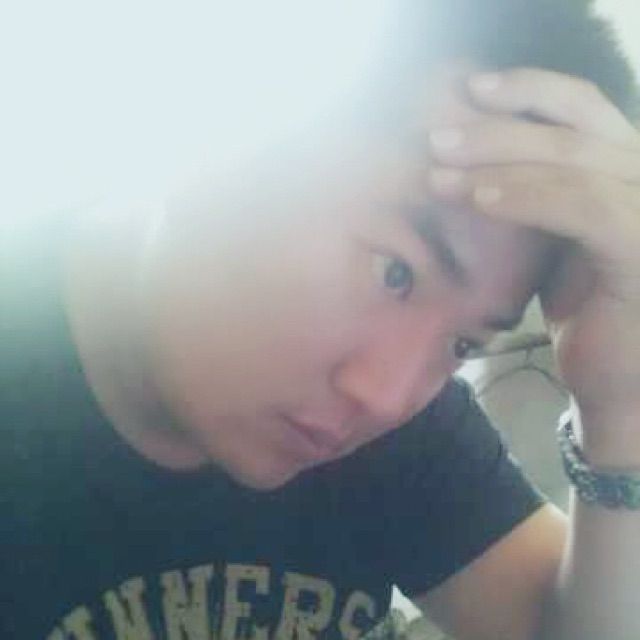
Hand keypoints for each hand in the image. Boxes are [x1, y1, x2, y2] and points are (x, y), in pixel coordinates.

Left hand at [426, 68, 639, 440]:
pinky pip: (582, 207)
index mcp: (625, 174)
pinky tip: (480, 200)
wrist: (617, 384)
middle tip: (438, 137)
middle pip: (575, 127)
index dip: (531, 90)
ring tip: (439, 173)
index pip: (583, 110)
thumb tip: (470, 168)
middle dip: (499, 127)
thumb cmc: (586, 315)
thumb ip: (535, 201)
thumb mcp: (555, 245)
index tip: (471, 90)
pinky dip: (527, 198)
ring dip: (498, 162)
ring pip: (574, 162)